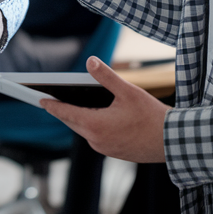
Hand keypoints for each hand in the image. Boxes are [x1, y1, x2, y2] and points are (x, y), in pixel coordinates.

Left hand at [39, 57, 169, 162]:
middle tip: (53, 99)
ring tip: (73, 105)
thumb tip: (90, 60)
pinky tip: (97, 117)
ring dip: (79, 118)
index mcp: (95, 125)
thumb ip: (106, 76)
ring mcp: (104, 149)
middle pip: (73, 122)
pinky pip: (96, 137)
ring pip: (85, 130)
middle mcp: (96, 140)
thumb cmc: (151, 116)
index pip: (65, 113)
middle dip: (64, 110)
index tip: (40, 100)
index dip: (52, 105)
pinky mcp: (114, 153)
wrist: (172, 142)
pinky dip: (92, 126)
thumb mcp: (128, 91)